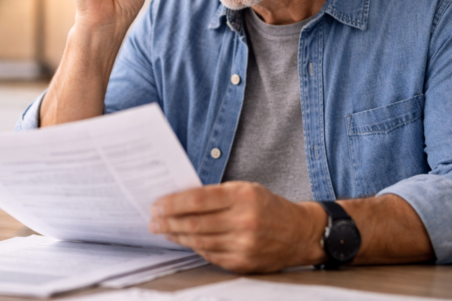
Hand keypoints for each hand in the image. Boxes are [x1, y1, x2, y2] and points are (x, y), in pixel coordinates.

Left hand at [148, 182, 326, 272]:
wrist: (299, 232)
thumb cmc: (268, 206)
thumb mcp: (246, 189)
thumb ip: (216, 194)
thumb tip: (179, 200)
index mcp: (243, 197)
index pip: (198, 200)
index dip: (173, 203)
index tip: (156, 205)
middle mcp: (244, 221)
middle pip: (194, 223)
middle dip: (168, 222)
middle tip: (153, 221)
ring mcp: (243, 245)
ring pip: (199, 241)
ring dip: (176, 236)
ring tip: (164, 231)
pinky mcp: (242, 263)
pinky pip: (209, 255)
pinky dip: (194, 247)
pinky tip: (185, 240)